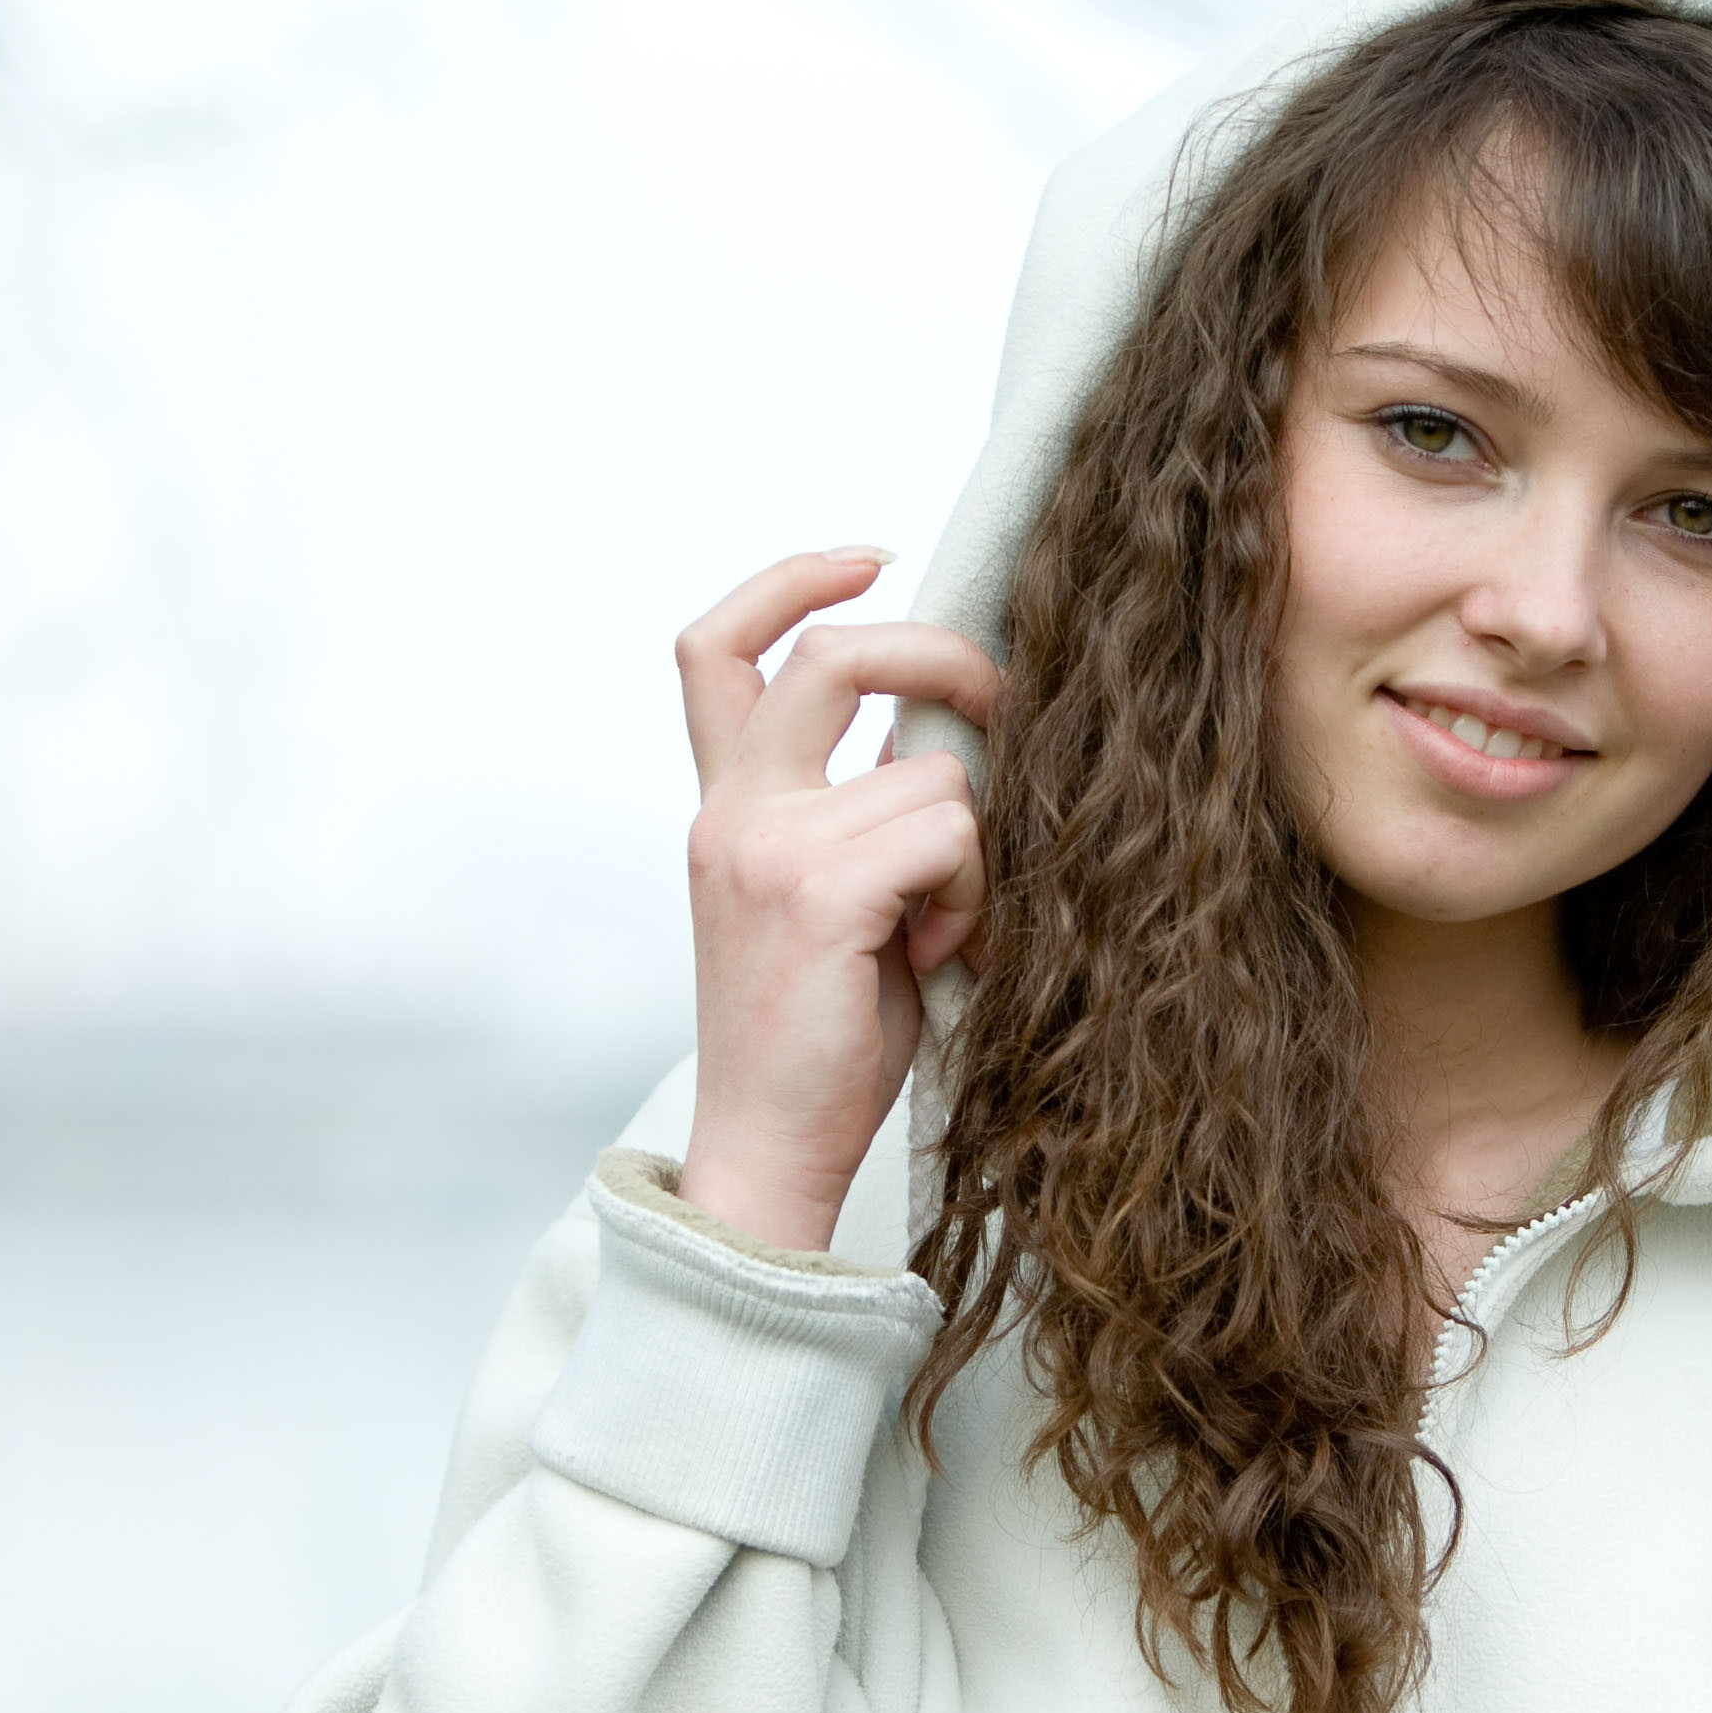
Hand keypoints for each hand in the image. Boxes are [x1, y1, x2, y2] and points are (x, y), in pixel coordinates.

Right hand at [670, 549, 1001, 1254]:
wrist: (768, 1151)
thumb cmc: (821, 1037)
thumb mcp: (833, 898)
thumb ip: (861, 808)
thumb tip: (949, 731)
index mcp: (729, 806)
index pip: (715, 647)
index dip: (791, 581)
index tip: (871, 561)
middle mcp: (734, 812)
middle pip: (832, 658)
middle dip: (939, 656)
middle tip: (997, 703)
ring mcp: (769, 848)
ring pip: (935, 772)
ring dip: (977, 849)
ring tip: (949, 927)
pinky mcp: (818, 893)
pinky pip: (949, 834)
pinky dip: (973, 893)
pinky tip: (942, 952)